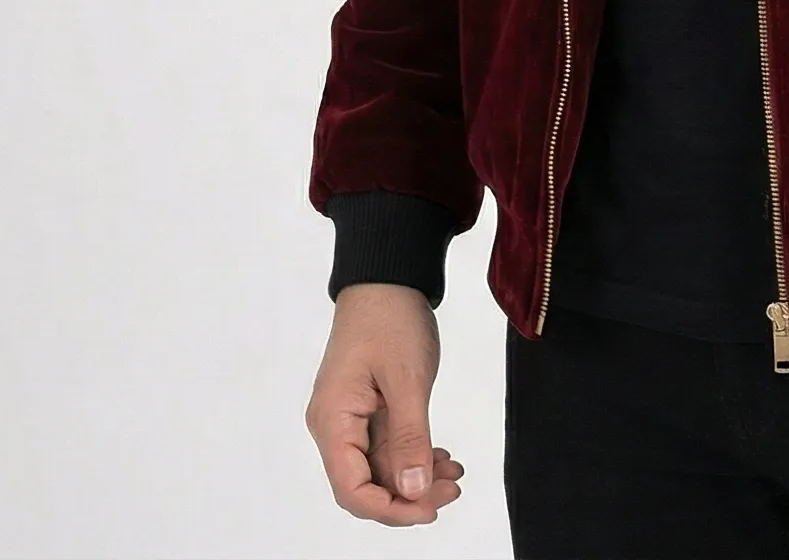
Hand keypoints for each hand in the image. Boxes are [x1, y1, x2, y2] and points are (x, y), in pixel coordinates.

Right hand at [305, 282, 465, 523]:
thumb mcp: (407, 379)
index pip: (352, 489)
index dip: (390, 509)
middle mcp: (335, 426)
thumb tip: (413, 491)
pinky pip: (388, 446)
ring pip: (381, 467)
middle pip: (366, 484)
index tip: (430, 509)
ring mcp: (351, 418)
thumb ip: (409, 438)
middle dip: (410, 495)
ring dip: (416, 476)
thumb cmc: (390, 320)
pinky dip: (415, 454)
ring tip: (455, 473)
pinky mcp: (368, 408)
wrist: (388, 278)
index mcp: (332, 422)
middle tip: (453, 489)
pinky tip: (443, 456)